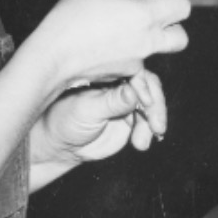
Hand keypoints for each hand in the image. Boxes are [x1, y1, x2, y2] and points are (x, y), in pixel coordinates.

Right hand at [26, 0, 190, 95]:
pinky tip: (106, 43)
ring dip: (149, 39)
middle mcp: (147, 41)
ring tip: (122, 28)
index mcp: (145, 15)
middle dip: (172, 26)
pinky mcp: (126, 73)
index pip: (182, 7)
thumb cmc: (72, 21)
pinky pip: (136, 61)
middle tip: (150, 14)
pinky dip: (128, 52)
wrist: (53, 58)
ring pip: (157, 50)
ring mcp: (138, 60)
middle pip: (181, 37)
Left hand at [36, 69, 167, 165]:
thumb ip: (112, 102)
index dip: (144, 87)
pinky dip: (150, 132)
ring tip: (141, 143)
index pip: (134, 72)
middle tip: (157, 126)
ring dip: (152, 123)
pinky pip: (147, 122)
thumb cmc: (65, 121)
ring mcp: (126, 102)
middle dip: (156, 107)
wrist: (60, 145)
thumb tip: (134, 92)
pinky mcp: (130, 119)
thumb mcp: (88, 110)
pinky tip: (146, 142)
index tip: (146, 104)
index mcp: (107, 73)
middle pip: (149, 88)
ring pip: (151, 106)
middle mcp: (119, 84)